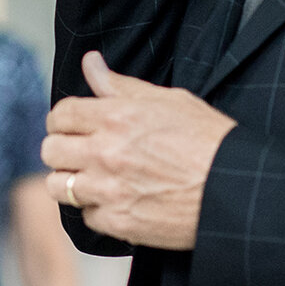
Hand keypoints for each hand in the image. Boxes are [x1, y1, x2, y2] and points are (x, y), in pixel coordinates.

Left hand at [42, 51, 236, 247]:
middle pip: (50, 149)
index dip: (63, 119)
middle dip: (62, 148)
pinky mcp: (119, 222)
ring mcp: (109, 190)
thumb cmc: (209, 141)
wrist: (234, 189)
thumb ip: (120, 85)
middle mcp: (106, 152)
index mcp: (116, 117)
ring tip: (92, 179)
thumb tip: (91, 63)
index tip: (72, 126)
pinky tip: (118, 201)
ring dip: (71, 182)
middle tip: (80, 152)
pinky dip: (98, 211)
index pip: (60, 114)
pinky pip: (86, 217)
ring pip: (58, 186)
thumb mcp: (168, 100)